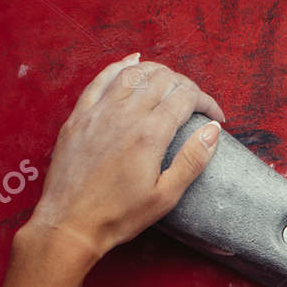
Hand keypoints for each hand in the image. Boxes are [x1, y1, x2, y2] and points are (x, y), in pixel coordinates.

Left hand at [24, 53, 226, 262]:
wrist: (70, 223)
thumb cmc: (119, 215)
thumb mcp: (166, 196)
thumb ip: (193, 160)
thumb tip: (213, 130)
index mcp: (150, 134)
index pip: (185, 97)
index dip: (207, 102)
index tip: (216, 117)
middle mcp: (124, 115)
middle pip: (162, 79)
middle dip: (186, 85)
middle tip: (195, 103)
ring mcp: (99, 112)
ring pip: (134, 73)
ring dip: (157, 71)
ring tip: (171, 82)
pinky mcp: (80, 116)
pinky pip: (102, 79)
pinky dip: (120, 66)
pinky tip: (132, 62)